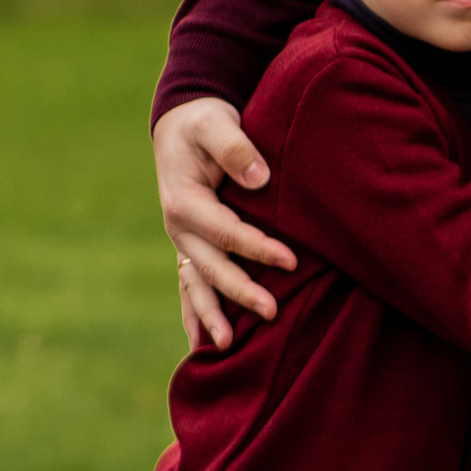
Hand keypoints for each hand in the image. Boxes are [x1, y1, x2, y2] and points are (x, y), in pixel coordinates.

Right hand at [153, 97, 297, 350]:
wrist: (181, 125)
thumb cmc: (204, 123)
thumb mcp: (215, 123)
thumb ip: (235, 147)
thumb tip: (259, 178)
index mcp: (184, 201)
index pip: (226, 231)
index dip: (258, 248)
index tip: (291, 261)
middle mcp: (179, 227)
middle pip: (211, 267)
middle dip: (240, 292)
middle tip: (271, 312)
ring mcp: (183, 241)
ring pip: (196, 284)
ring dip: (211, 316)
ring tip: (225, 347)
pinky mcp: (191, 246)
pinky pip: (191, 285)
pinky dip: (196, 313)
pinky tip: (202, 343)